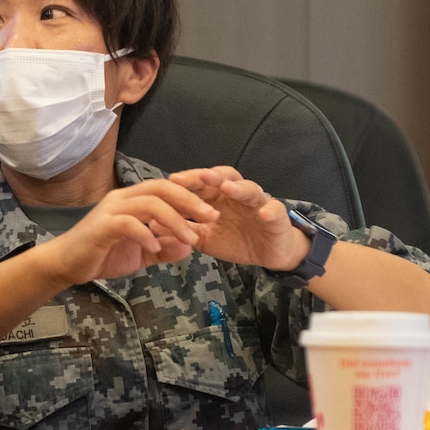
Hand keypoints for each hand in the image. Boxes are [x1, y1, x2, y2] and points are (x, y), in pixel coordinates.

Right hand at [40, 180, 217, 284]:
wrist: (67, 264)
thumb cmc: (102, 255)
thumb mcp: (140, 254)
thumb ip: (164, 249)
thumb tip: (188, 248)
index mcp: (133, 200)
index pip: (166, 188)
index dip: (191, 196)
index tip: (212, 212)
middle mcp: (123, 199)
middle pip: (161, 188)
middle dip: (189, 201)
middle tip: (210, 217)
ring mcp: (111, 210)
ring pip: (149, 204)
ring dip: (174, 220)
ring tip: (190, 238)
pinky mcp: (102, 226)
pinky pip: (129, 224)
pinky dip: (146, 235)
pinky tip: (156, 247)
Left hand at [167, 166, 309, 270]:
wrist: (270, 253)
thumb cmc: (238, 240)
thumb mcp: (206, 238)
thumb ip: (184, 229)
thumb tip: (152, 225)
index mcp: (219, 198)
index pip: (203, 183)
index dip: (189, 180)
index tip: (171, 180)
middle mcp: (238, 195)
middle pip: (225, 177)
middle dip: (211, 176)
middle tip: (199, 177)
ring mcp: (259, 203)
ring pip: (249, 189)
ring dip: (238, 187)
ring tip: (227, 188)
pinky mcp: (277, 215)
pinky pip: (274, 210)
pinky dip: (270, 210)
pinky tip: (264, 213)